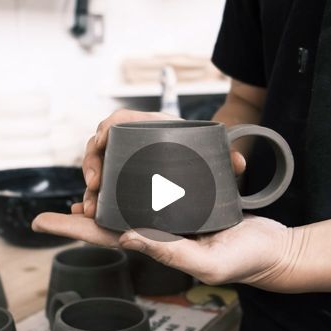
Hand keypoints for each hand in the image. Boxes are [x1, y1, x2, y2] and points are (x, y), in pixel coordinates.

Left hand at [32, 210, 293, 290]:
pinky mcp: (187, 207)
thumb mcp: (209, 262)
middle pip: (109, 221)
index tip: (40, 221)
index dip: (70, 229)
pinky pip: (155, 195)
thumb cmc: (246, 260)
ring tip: (86, 184)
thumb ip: (170, 252)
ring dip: (105, 196)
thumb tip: (126, 237)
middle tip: (61, 201)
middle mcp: (158, 235)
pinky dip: (135, 184)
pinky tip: (126, 175)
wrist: (273, 249)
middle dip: (82, 212)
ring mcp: (171, 222)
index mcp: (156, 249)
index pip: (103, 237)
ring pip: (128, 206)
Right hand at [76, 108, 246, 218]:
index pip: (120, 119)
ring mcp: (126, 158)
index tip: (101, 146)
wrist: (204, 160)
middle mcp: (134, 139)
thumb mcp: (214, 154)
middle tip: (94, 187)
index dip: (106, 130)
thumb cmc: (206, 152)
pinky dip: (95, 195)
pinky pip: (103, 182)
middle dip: (91, 163)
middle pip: (101, 143)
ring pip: (98, 165)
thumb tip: (239, 163)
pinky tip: (90, 211)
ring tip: (91, 206)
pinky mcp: (125, 176)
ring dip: (90, 185)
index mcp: (151, 125)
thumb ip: (227, 157)